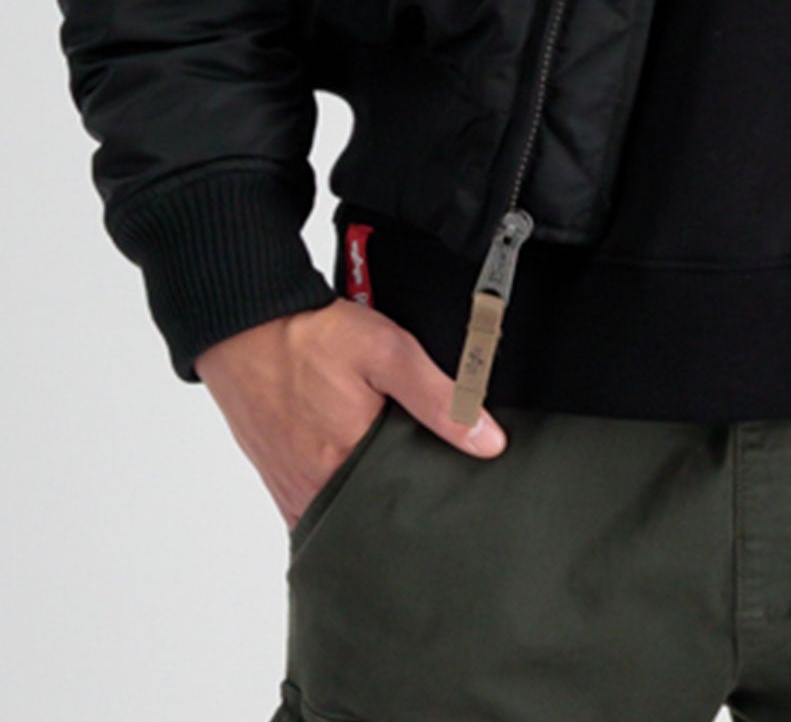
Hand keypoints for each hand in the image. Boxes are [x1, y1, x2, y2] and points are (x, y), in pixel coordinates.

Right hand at [194, 299, 506, 532]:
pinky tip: (360, 481)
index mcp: (345, 466)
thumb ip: (440, 399)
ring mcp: (290, 487)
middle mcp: (313, 489)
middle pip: (369, 522)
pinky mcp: (276, 477)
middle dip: (400, 515)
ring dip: (367, 508)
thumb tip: (489, 443)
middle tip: (431, 497)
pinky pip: (313, 507)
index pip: (400, 513)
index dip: (429, 508)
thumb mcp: (389, 353)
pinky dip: (338, 500)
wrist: (246, 324)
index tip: (454, 504)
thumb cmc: (313, 336)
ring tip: (400, 489)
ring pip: (341, 517)